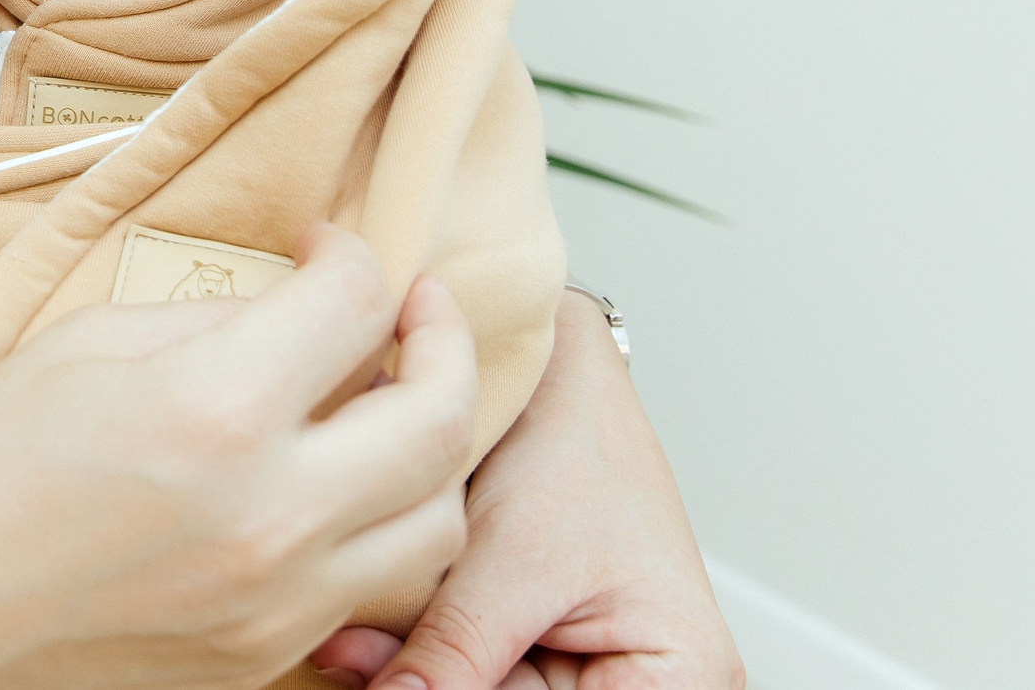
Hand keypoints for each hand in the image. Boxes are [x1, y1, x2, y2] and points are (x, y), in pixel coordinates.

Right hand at [0, 227, 477, 689]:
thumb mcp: (82, 347)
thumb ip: (206, 320)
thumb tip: (289, 306)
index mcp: (217, 409)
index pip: (356, 304)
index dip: (351, 255)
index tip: (324, 249)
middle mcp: (273, 512)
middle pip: (441, 416)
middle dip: (443, 340)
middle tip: (413, 309)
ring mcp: (281, 600)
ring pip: (441, 522)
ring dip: (432, 453)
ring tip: (390, 413)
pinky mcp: (269, 657)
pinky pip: (376, 589)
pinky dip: (380, 531)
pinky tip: (332, 493)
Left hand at [308, 292, 744, 689]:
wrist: (558, 375)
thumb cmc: (571, 443)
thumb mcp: (513, 558)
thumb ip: (455, 651)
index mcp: (686, 680)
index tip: (387, 685)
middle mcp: (651, 686)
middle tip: (348, 657)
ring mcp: (594, 671)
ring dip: (416, 676)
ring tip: (349, 641)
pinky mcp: (541, 648)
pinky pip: (474, 672)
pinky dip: (420, 657)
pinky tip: (364, 636)